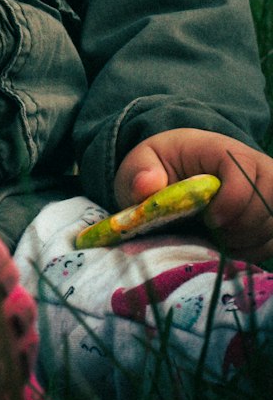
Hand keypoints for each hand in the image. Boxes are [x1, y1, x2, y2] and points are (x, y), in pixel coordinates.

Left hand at [115, 128, 272, 262]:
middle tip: (213, 233)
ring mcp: (266, 193)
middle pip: (267, 201)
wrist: (178, 174)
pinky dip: (252, 251)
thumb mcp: (142, 162)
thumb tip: (147, 185)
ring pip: (272, 225)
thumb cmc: (162, 166)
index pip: (244, 169)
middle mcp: (254, 168)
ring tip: (216, 238)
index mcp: (221, 149)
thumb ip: (140, 171)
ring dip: (246, 241)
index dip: (233, 199)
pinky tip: (228, 245)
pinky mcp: (270, 216)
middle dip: (241, 226)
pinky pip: (272, 241)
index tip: (210, 219)